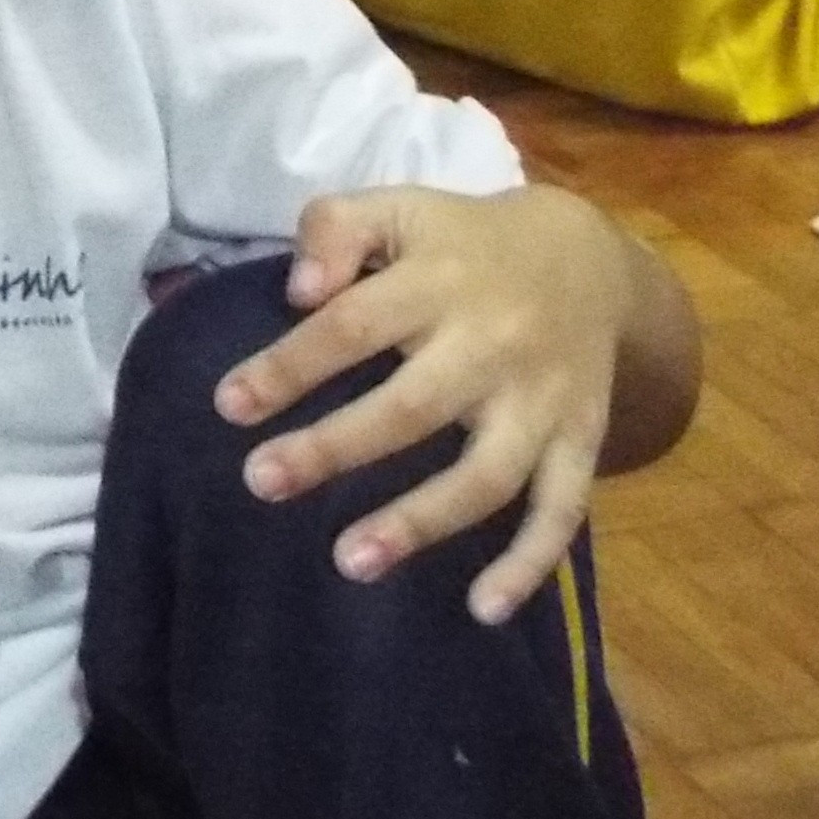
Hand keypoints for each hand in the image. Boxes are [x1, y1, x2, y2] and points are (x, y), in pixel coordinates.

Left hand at [216, 186, 652, 625]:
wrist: (589, 257)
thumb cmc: (461, 241)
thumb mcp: (398, 207)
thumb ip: (336, 229)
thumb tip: (298, 291)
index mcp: (441, 279)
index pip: (353, 325)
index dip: (290, 367)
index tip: (230, 406)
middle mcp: (494, 344)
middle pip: (412, 407)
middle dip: (334, 449)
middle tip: (260, 482)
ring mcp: (542, 401)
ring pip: (486, 474)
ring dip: (420, 523)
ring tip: (348, 561)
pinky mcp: (582, 440)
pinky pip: (563, 511)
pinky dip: (530, 565)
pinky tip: (483, 610)